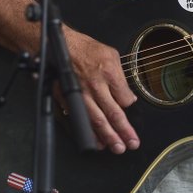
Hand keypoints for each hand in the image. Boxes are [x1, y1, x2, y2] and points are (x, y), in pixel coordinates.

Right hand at [63, 28, 138, 154]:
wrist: (61, 45)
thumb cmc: (85, 48)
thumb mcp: (110, 54)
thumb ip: (120, 76)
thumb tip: (127, 95)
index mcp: (108, 72)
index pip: (124, 98)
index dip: (129, 105)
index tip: (129, 107)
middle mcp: (95, 85)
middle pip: (112, 113)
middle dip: (123, 131)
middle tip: (131, 143)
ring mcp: (81, 94)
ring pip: (96, 120)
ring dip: (108, 136)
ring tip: (117, 147)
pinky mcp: (69, 99)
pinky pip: (80, 119)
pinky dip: (89, 132)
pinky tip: (96, 142)